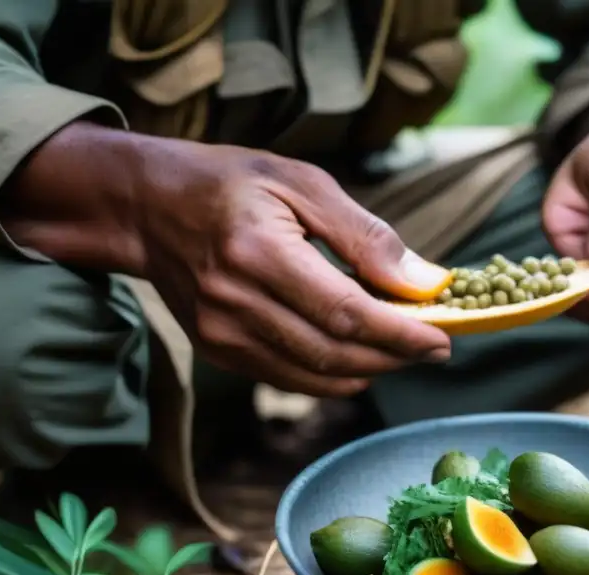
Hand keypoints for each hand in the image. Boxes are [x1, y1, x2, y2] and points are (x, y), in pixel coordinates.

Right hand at [133, 143, 451, 395]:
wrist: (146, 208)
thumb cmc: (230, 184)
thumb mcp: (302, 182)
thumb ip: (365, 236)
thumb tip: (424, 282)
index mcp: (259, 252)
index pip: (345, 313)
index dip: (400, 335)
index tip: (443, 339)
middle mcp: (235, 303)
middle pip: (334, 353)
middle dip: (394, 357)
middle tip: (434, 346)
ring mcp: (223, 335)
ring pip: (316, 376)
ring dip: (370, 369)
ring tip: (402, 348)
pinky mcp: (220, 353)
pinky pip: (291, 379)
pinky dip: (334, 373)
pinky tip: (358, 352)